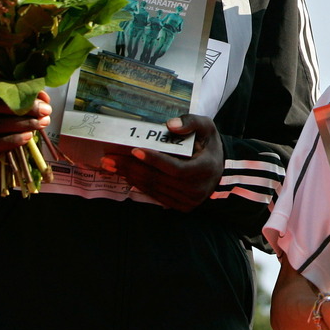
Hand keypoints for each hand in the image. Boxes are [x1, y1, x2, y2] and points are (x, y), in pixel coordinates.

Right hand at [0, 87, 51, 169]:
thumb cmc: (1, 121)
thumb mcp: (11, 106)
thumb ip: (24, 96)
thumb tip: (43, 97)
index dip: (21, 91)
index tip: (43, 99)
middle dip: (26, 108)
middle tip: (46, 111)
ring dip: (24, 124)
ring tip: (42, 123)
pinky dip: (13, 140)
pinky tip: (28, 137)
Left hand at [100, 114, 223, 210]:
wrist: (219, 170)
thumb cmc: (209, 145)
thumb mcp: (207, 127)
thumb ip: (192, 122)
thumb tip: (171, 125)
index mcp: (204, 169)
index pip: (176, 169)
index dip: (155, 160)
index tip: (135, 150)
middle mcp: (196, 189)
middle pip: (159, 179)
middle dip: (132, 167)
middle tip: (110, 157)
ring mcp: (188, 201)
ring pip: (154, 188)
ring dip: (130, 176)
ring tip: (111, 165)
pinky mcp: (180, 206)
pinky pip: (155, 196)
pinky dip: (138, 184)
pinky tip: (126, 174)